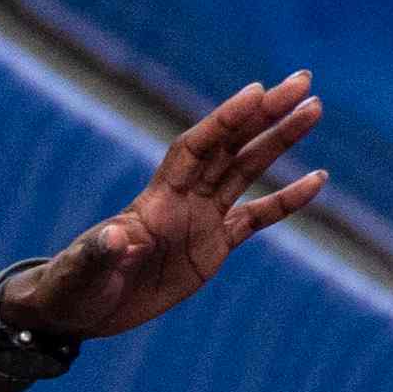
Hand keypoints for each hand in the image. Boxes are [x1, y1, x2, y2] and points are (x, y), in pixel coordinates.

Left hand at [0, 72, 326, 348]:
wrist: (79, 310)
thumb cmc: (74, 285)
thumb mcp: (84, 271)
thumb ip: (101, 252)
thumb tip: (114, 237)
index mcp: (155, 200)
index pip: (197, 148)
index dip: (225, 121)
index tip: (257, 93)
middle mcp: (182, 200)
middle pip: (231, 145)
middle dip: (265, 114)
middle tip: (302, 81)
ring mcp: (200, 220)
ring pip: (248, 169)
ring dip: (281, 140)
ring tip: (313, 109)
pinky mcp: (213, 247)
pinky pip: (257, 217)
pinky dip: (287, 200)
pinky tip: (318, 180)